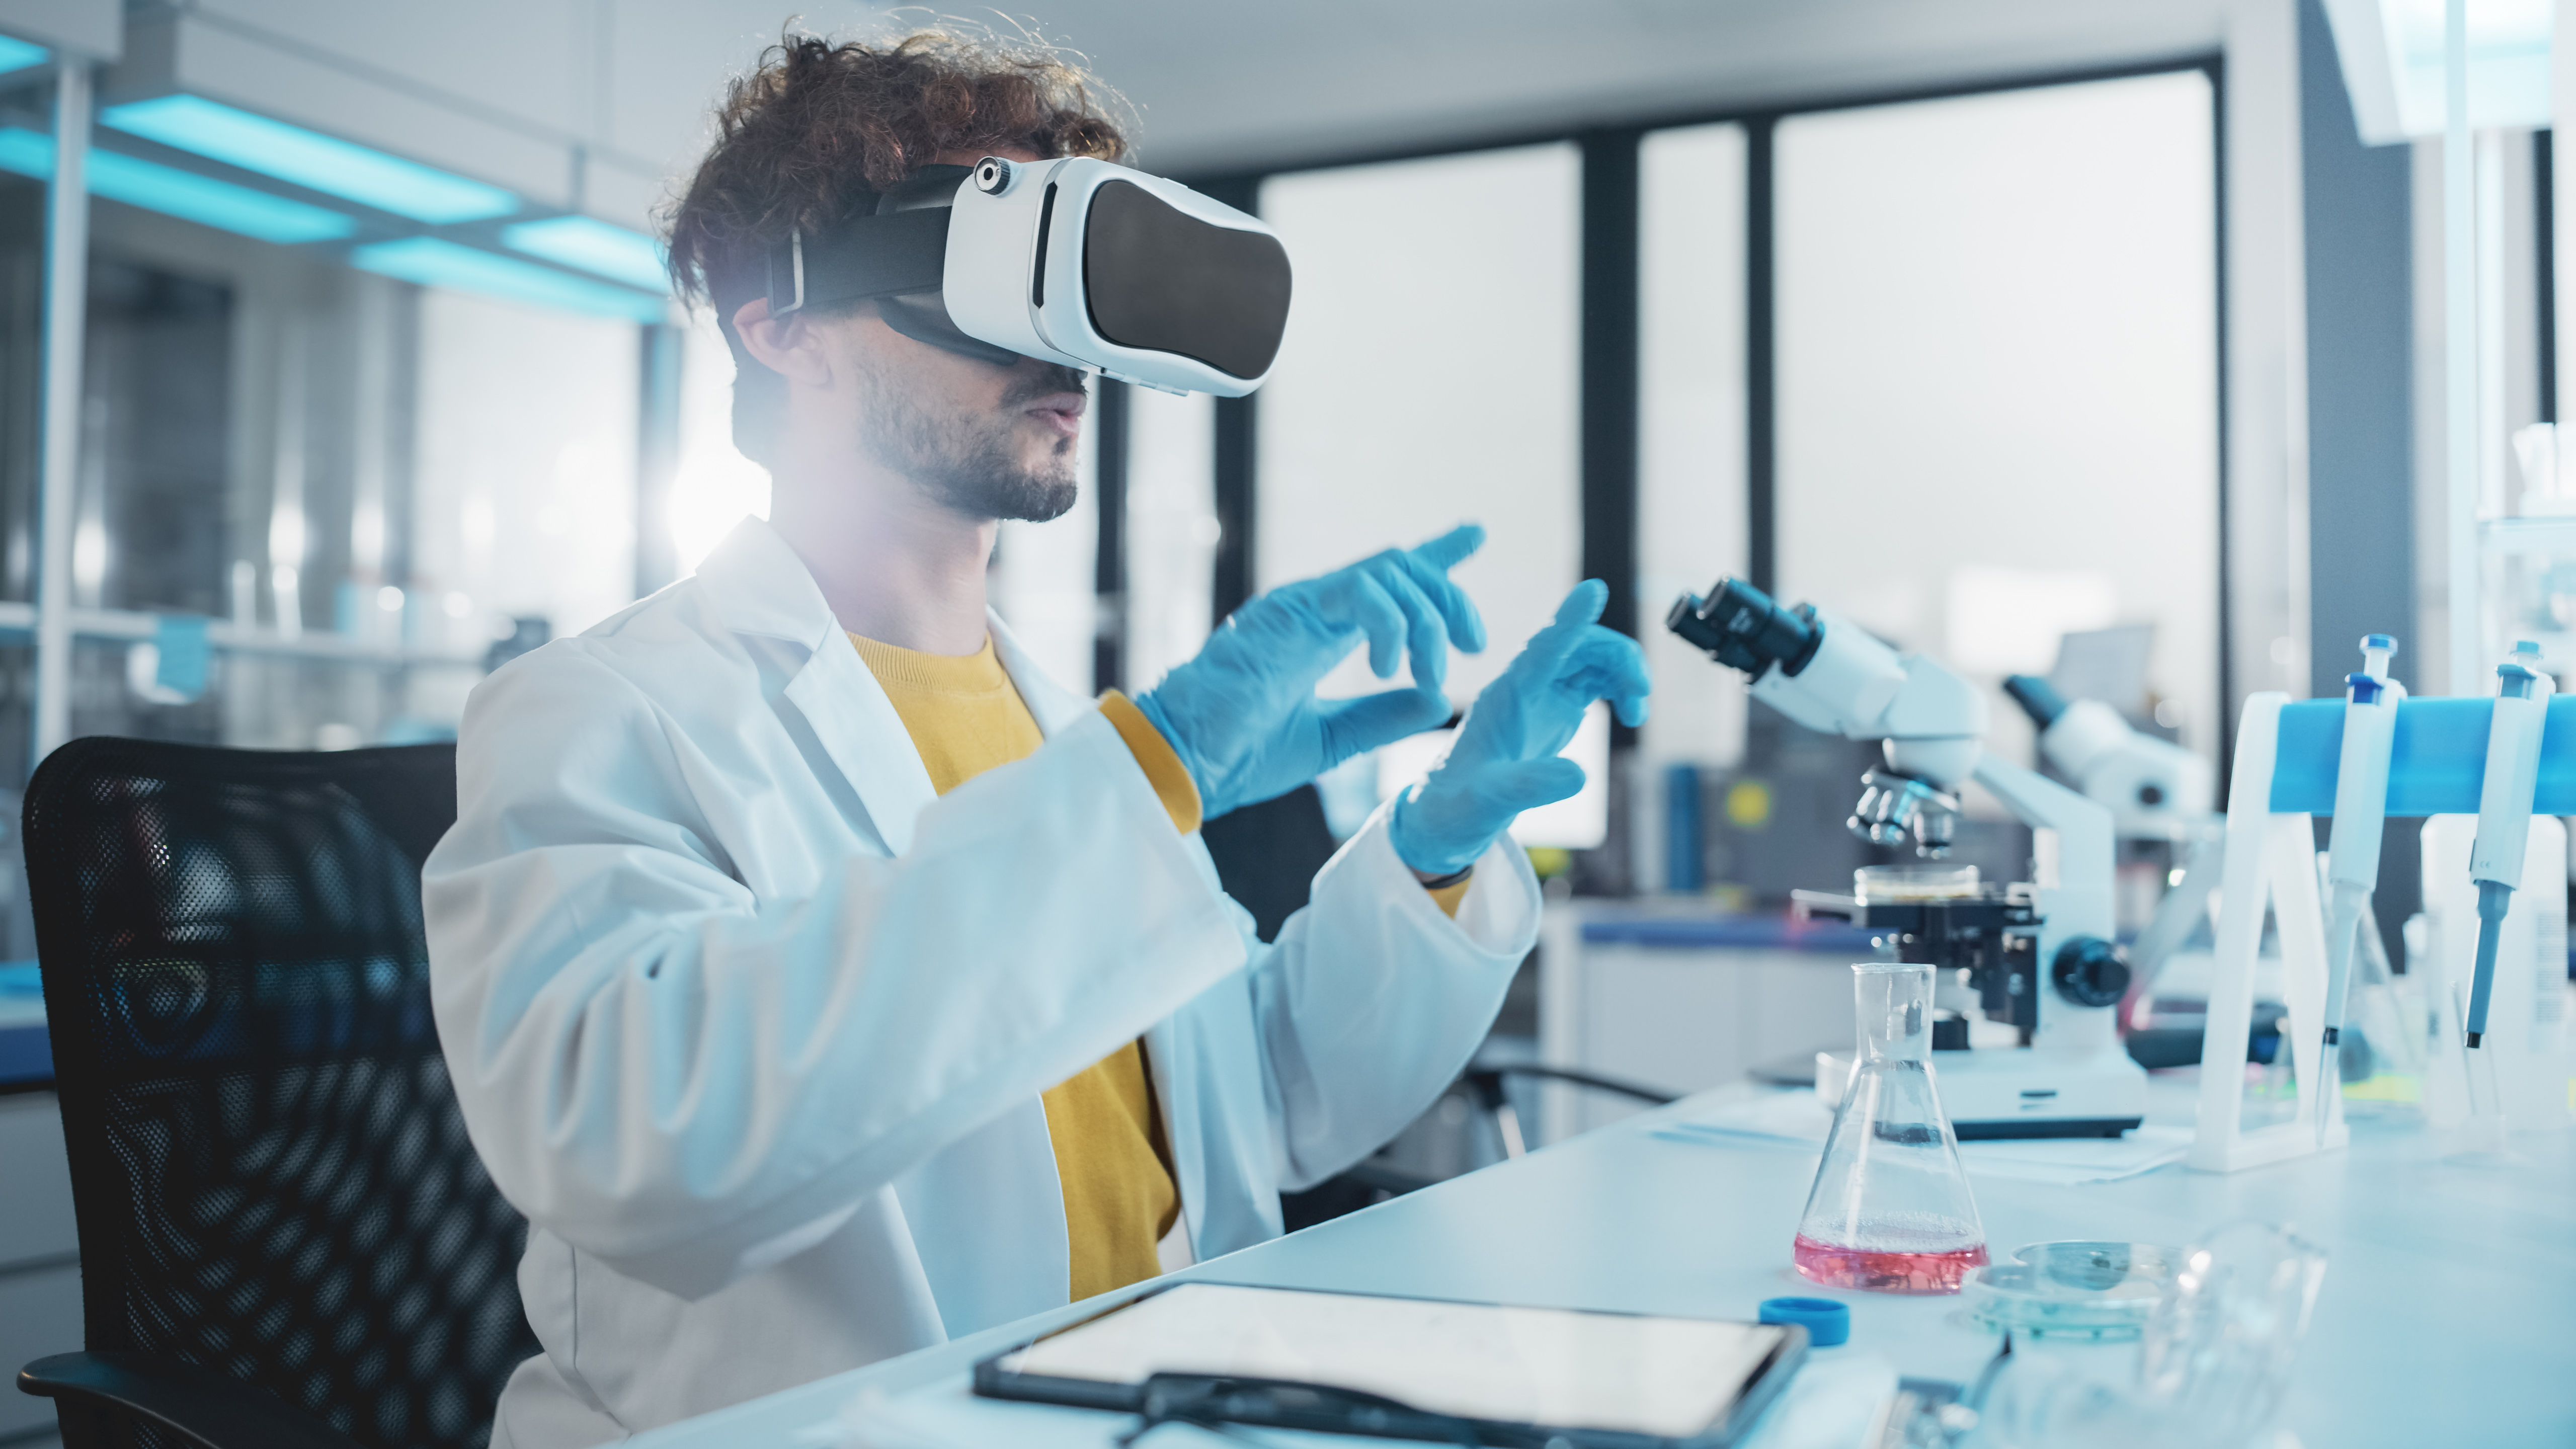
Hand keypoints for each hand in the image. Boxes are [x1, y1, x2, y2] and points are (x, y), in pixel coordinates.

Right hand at [1136, 525, 1489, 820]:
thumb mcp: (1332, 740)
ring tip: (1431, 673)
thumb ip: (1383, 716)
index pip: (1386, 583)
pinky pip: (1358, 590)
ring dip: (1425, 618)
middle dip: (1448, 597)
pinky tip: (1389, 669)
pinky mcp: (1288, 611)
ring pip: (1388, 572)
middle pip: (1400, 567)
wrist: (1187, 765)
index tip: (1472, 537)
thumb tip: (1438, 697)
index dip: (1434, 556)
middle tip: (1472, 644)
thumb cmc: (1242, 756)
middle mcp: (1313, 609)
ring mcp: (1299, 605)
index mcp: (1321, 634)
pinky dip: (1389, 625)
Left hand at [1390, 580, 1649, 876]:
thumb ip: (1530, 787)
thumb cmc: (1458, 807)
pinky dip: (1621, 687)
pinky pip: (1595, 679)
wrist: (1449, 815)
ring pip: (1591, 657)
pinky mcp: (1555, 707)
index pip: (1542, 649)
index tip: (1595, 589)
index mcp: (1504, 697)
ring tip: (1639, 711)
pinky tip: (1632, 712)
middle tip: (1641, 691)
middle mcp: (1523, 685)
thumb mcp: (1489, 803)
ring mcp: (1541, 693)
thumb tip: (1580, 776)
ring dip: (1623, 671)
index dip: (1569, 620)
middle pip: (1578, 645)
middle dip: (1617, 656)